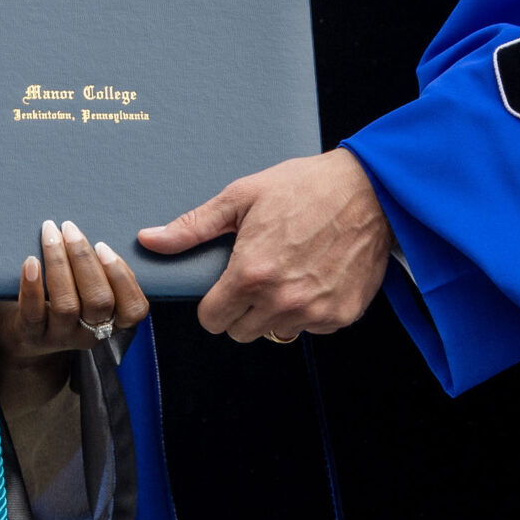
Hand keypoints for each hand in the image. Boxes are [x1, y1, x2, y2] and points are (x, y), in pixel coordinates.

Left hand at [0, 219, 152, 364]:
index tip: (102, 246)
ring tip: (50, 234)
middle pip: (99, 300)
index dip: (122, 277)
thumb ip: (102, 272)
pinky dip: (32, 285)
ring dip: (59, 263)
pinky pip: (33, 312)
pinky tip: (30, 262)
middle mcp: (91, 334)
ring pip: (67, 304)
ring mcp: (61, 337)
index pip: (134, 308)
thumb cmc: (65, 300)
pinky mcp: (32, 335)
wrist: (24, 337)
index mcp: (115, 322)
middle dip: (84, 259)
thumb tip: (101, 228)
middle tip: (70, 228)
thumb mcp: (91, 293)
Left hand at [138, 149, 393, 341]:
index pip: (212, 320)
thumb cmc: (304, 187)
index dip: (213, 304)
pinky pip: (311, 328)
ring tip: (287, 274)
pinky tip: (314, 277)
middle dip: (241, 309)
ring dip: (274, 312)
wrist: (370, 189)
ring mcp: (315, 312)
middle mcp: (283, 300)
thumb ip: (192, 227)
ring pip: (276, 332)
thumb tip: (148, 240)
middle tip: (256, 276)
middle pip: (241, 332)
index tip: (222, 287)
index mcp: (251, 274)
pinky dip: (308, 311)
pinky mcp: (342, 315)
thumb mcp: (241, 197)